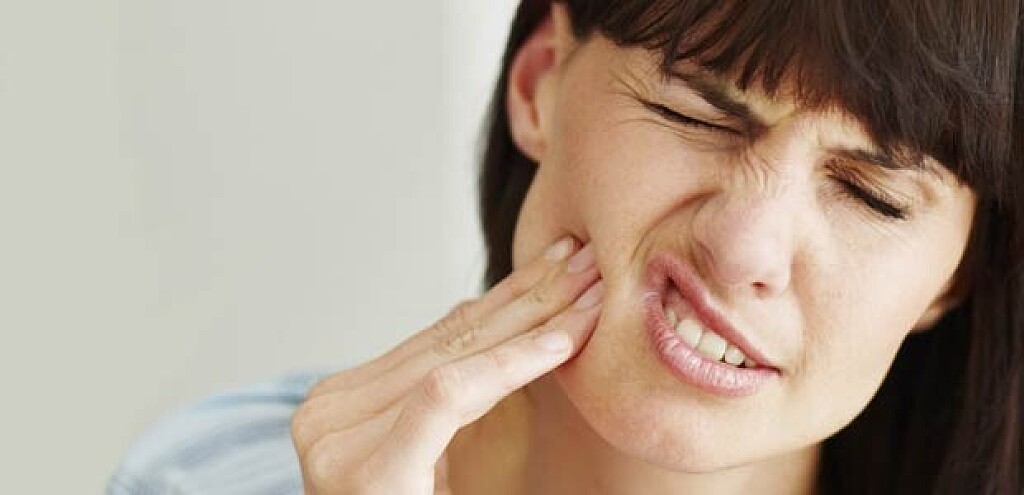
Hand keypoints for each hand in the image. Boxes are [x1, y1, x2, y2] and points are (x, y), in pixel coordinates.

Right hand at [290, 237, 603, 493]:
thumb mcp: (433, 451)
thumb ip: (444, 388)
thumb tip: (474, 307)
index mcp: (341, 403)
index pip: (439, 338)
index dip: (506, 298)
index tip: (559, 264)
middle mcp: (327, 410)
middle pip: (450, 341)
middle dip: (528, 296)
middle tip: (587, 257)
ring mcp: (336, 437)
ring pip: (455, 359)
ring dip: (534, 320)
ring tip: (592, 290)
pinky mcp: (364, 466)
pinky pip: (450, 395)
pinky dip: (510, 365)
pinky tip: (561, 343)